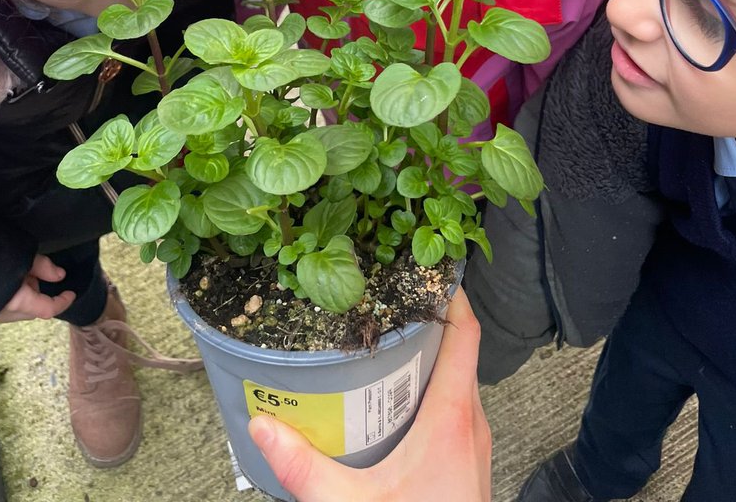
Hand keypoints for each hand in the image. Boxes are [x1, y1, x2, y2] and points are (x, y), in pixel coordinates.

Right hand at [0, 254, 75, 325]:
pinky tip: (2, 282)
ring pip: (15, 311)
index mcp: (16, 302)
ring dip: (22, 296)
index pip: (47, 309)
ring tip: (15, 273)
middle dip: (38, 294)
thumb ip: (43, 267)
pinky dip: (7, 299)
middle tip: (34, 273)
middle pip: (31, 310)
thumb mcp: (20, 255)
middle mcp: (1, 316)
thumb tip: (59, 275)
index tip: (71, 292)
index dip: (62, 302)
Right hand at [248, 287, 491, 501]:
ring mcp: (473, 445)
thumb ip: (305, 467)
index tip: (426, 267)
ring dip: (431, 357)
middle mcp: (471, 423)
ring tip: (387, 339)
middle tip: (388, 298)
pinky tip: (395, 400)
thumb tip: (262, 427)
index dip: (451, 295)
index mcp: (452, 417)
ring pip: (459, 380)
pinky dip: (432, 390)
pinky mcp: (467, 465)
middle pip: (461, 351)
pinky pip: (456, 408)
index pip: (466, 334)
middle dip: (428, 320)